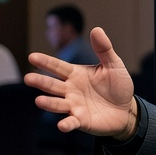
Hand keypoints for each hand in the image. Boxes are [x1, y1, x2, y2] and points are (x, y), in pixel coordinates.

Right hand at [23, 26, 137, 138]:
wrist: (127, 109)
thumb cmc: (118, 85)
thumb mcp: (114, 65)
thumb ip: (104, 49)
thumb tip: (96, 29)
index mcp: (76, 74)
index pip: (58, 67)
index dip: (45, 62)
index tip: (32, 57)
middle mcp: (71, 90)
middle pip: (53, 85)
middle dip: (41, 82)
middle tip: (28, 78)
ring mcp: (74, 106)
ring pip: (58, 104)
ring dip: (49, 103)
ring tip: (39, 101)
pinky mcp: (81, 120)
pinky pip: (71, 122)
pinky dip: (66, 124)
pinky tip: (62, 125)